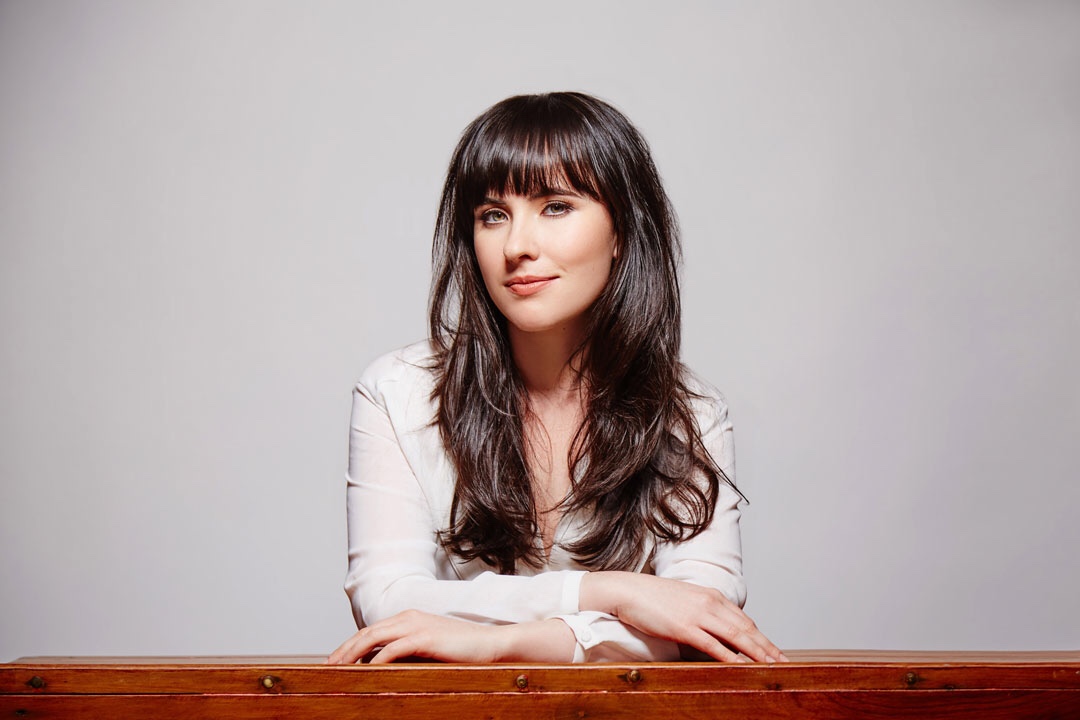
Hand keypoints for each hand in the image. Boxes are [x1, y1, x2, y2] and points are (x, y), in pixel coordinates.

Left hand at [328, 610, 500, 663]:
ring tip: (338, 670)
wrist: (491, 645)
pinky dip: (377, 659)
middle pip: (366, 633)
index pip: (370, 631)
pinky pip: (394, 648)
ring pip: (373, 638)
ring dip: (352, 654)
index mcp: (408, 618)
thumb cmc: (462, 650)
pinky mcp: (426, 638)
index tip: (334, 662)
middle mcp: (408, 617)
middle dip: (343, 650)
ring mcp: (417, 625)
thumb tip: (382, 667)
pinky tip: (367, 671)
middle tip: (327, 668)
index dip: (349, 646)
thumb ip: (407, 652)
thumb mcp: (429, 648)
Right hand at [582, 572, 787, 663]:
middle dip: (767, 648)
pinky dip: (731, 657)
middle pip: (747, 629)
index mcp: (711, 596)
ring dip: (758, 654)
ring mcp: (699, 615)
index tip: (775, 651)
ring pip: (737, 636)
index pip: (744, 620)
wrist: (629, 590)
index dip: (762, 637)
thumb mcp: (685, 601)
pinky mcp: (685, 627)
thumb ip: (703, 614)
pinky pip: (714, 645)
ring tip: (772, 668)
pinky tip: (742, 667)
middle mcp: (710, 603)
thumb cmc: (652, 598)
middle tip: (785, 663)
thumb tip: (716, 632)